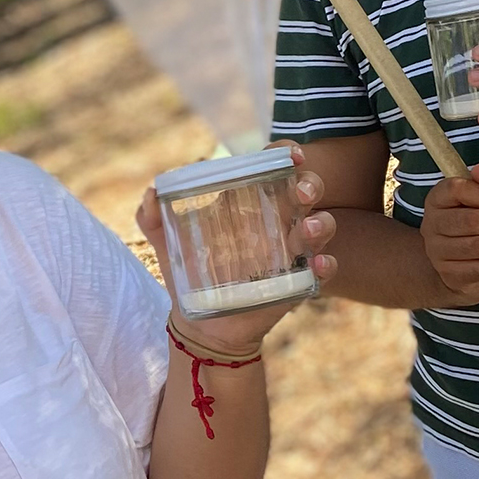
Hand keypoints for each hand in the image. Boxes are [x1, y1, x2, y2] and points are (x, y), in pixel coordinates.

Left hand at [135, 142, 337, 357]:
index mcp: (247, 203)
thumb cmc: (187, 274)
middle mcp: (275, 221)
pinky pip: (323, 269)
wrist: (198, 324)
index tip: (290, 155)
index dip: (286, 155)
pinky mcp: (298, 281)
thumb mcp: (166, 243)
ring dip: (322, 223)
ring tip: (308, 229)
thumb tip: (151, 193)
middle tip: (301, 193)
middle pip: (306, 190)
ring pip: (320, 226)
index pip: (274, 168)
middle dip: (310, 184)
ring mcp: (290, 251)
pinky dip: (327, 265)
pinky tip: (318, 265)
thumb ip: (152, 217)